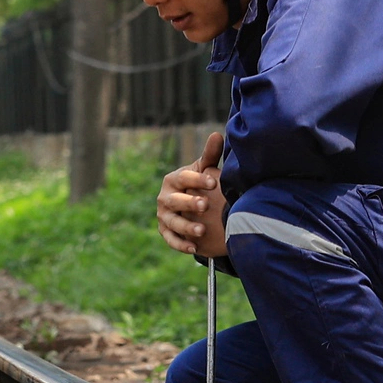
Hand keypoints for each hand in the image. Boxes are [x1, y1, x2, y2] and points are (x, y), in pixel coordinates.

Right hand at [155, 130, 228, 257]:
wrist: (192, 205)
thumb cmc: (200, 184)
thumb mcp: (205, 170)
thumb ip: (210, 155)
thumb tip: (217, 134)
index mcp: (173, 179)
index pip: (183, 178)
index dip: (197, 180)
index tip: (213, 183)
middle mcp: (164, 197)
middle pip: (174, 201)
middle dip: (189, 203)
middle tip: (205, 205)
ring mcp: (164, 216)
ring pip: (172, 222)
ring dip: (186, 227)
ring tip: (202, 231)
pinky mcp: (165, 232)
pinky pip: (171, 240)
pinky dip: (181, 245)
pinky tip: (194, 248)